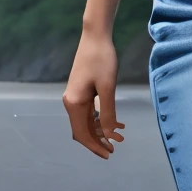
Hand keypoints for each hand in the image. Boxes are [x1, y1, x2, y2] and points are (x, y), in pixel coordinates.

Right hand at [61, 29, 125, 159]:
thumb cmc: (102, 59)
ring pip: (86, 121)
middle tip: (115, 148)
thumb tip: (110, 134)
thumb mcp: (108, 87)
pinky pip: (89, 110)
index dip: (94, 147)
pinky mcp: (81, 90)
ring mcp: (75, 96)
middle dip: (98, 140)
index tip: (108, 154)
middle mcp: (71, 101)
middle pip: (82, 130)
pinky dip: (100, 118)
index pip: (82, 134)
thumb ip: (108, 112)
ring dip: (101, 130)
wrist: (95, 36)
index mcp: (75, 103)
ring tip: (120, 136)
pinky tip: (115, 121)